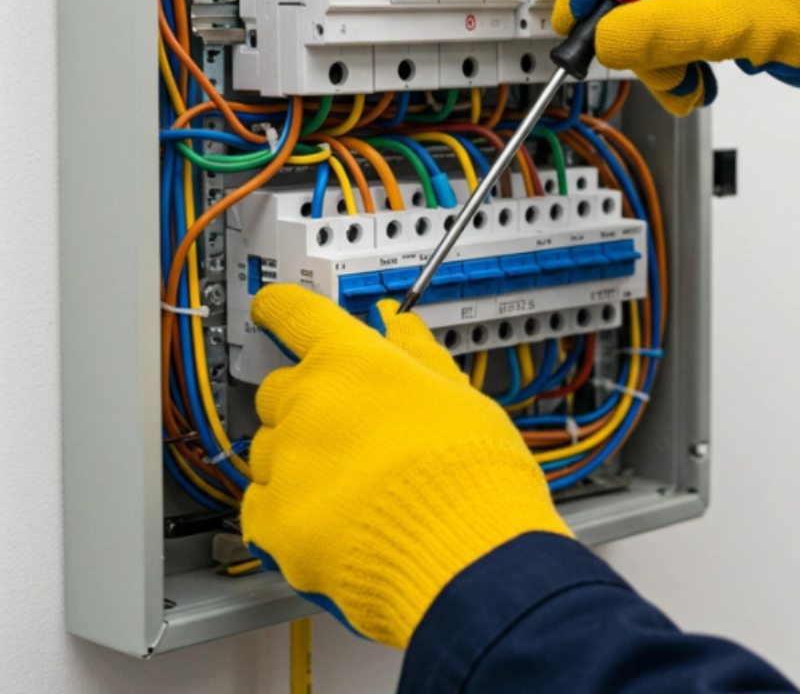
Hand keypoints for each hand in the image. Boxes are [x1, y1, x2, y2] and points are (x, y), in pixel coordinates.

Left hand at [242, 286, 569, 647]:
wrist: (466, 555)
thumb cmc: (473, 475)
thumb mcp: (460, 396)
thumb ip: (418, 355)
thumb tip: (398, 323)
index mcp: (354, 362)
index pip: (295, 314)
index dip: (280, 309)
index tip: (273, 311)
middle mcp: (309, 401)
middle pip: (277, 389)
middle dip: (306, 406)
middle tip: (351, 435)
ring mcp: (286, 461)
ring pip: (266, 451)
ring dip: (296, 463)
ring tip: (352, 490)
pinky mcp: (273, 519)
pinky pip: (261, 508)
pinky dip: (287, 515)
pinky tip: (333, 523)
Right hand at [555, 0, 799, 135]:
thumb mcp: (745, 25)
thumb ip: (669, 31)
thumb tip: (608, 38)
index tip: (575, 14)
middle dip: (640, 27)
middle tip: (642, 69)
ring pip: (671, 1)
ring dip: (667, 51)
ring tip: (686, 89)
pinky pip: (698, 18)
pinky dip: (691, 53)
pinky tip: (704, 82)